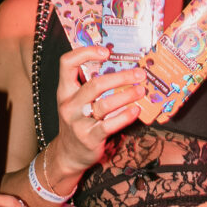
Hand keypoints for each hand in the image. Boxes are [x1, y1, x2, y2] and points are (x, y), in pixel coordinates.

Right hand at [55, 46, 144, 174]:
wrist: (68, 154)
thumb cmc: (78, 122)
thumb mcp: (76, 102)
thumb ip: (89, 85)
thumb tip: (118, 67)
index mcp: (65, 91)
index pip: (67, 63)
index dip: (85, 53)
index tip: (106, 52)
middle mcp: (69, 105)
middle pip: (94, 84)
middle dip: (120, 77)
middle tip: (139, 74)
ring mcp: (78, 122)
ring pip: (104, 104)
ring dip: (126, 95)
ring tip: (141, 91)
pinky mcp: (89, 138)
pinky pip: (110, 124)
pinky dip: (125, 116)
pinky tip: (136, 110)